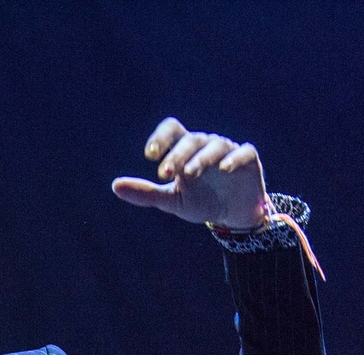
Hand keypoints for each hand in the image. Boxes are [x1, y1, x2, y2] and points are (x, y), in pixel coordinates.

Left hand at [111, 118, 267, 230]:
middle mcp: (206, 145)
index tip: (150, 155)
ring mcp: (228, 151)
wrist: (233, 216)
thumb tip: (115, 186)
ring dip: (200, 159)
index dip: (161, 137)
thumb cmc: (201, 202)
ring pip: (214, 146)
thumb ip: (146, 193)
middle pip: (190, 140)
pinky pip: (243, 153)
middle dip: (176, 155)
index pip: (172, 130)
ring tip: (188, 174)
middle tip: (164, 172)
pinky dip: (233, 158)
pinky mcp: (249, 160)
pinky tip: (224, 169)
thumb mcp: (172, 201)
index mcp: (185, 150)